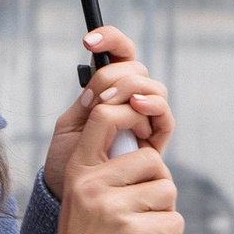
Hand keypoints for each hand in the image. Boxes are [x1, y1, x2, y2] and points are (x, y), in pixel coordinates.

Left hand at [43, 26, 172, 197]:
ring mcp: (144, 118)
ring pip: (153, 88)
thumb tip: (102, 83)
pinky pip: (164, 117)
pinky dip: (153, 106)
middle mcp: (129, 100)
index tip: (89, 41)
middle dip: (116, 75)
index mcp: (106, 90)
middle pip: (136, 68)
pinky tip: (137, 107)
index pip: (117, 54)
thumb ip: (88, 104)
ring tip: (109, 103)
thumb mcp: (70, 127)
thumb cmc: (69, 160)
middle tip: (97, 97)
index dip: (110, 39)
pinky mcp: (155, 140)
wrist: (76, 194)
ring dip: (132, 89)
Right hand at [52, 51, 183, 233]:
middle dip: (158, 185)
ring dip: (165, 214)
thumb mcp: (83, 197)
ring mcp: (114, 209)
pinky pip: (175, 221)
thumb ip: (106, 168)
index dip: (132, 113)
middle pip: (153, 160)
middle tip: (143, 209)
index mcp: (79, 170)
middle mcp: (92, 185)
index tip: (142, 131)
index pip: (105, 116)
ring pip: (168, 191)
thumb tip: (144, 135)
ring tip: (144, 232)